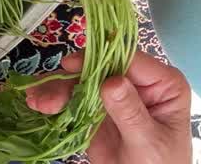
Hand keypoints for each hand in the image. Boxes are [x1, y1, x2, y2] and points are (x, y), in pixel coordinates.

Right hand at [26, 52, 191, 163]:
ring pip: (81, 79)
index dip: (99, 59)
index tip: (71, 66)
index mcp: (162, 84)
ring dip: (56, 88)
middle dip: (69, 78)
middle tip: (47, 97)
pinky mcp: (96, 106)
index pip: (129, 60)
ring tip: (38, 103)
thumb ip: (130, 112)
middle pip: (99, 66)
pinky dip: (54, 98)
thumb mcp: (148, 142)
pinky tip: (38, 103)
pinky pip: (73, 95)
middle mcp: (138, 82)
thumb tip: (112, 81)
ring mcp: (115, 93)